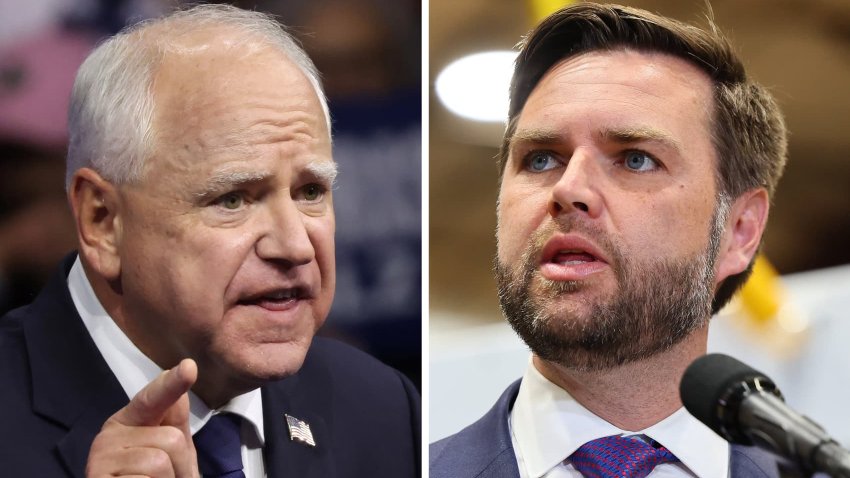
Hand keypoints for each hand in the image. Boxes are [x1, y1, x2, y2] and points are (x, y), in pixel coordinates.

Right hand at [86, 359, 199, 477]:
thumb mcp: (170, 446)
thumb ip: (174, 415)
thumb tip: (181, 369)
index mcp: (128, 421)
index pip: (152, 398)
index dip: (171, 384)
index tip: (189, 367)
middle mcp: (108, 436)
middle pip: (171, 439)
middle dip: (181, 467)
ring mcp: (99, 461)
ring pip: (160, 463)